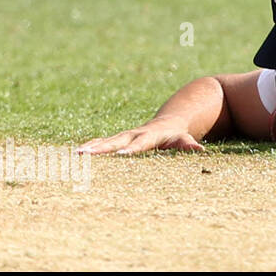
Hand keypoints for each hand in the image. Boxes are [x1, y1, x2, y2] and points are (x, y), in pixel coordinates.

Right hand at [77, 118, 205, 154]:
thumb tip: (199, 150)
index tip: (121, 155)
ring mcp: (125, 135)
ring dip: (92, 147)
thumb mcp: (184, 139)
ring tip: (76, 154)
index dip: (131, 149)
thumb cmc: (178, 134)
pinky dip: (92, 146)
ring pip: (106, 140)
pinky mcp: (119, 138)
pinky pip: (103, 142)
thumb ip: (189, 144)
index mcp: (150, 135)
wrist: (170, 119)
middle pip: (116, 140)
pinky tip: (76, 154)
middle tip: (86, 153)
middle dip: (102, 147)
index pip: (140, 143)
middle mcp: (134, 133)